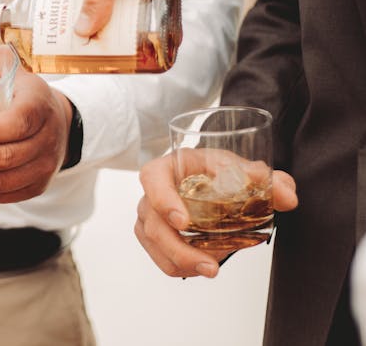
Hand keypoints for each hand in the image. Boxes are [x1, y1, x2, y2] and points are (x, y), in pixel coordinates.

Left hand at [0, 49, 72, 202]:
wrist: (58, 119)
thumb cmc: (22, 91)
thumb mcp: (5, 67)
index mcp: (38, 102)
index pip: (20, 121)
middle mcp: (47, 136)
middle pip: (7, 156)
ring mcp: (46, 163)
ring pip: (6, 180)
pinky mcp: (39, 184)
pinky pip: (8, 195)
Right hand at [50, 0, 187, 37]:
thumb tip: (83, 30)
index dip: (54, 0)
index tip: (52, 25)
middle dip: (82, 19)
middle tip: (77, 44)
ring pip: (112, 5)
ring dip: (109, 24)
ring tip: (103, 48)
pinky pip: (136, 6)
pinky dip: (132, 21)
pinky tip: (130, 37)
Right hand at [134, 152, 297, 277]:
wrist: (213, 181)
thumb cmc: (216, 170)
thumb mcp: (239, 168)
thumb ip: (266, 179)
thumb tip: (287, 196)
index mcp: (168, 167)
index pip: (152, 179)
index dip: (162, 200)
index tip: (183, 221)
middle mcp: (152, 192)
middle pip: (153, 223)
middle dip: (179, 250)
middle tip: (210, 266)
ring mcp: (149, 216)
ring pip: (154, 245)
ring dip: (180, 263)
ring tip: (211, 270)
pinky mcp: (154, 236)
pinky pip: (160, 256)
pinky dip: (180, 266)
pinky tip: (201, 266)